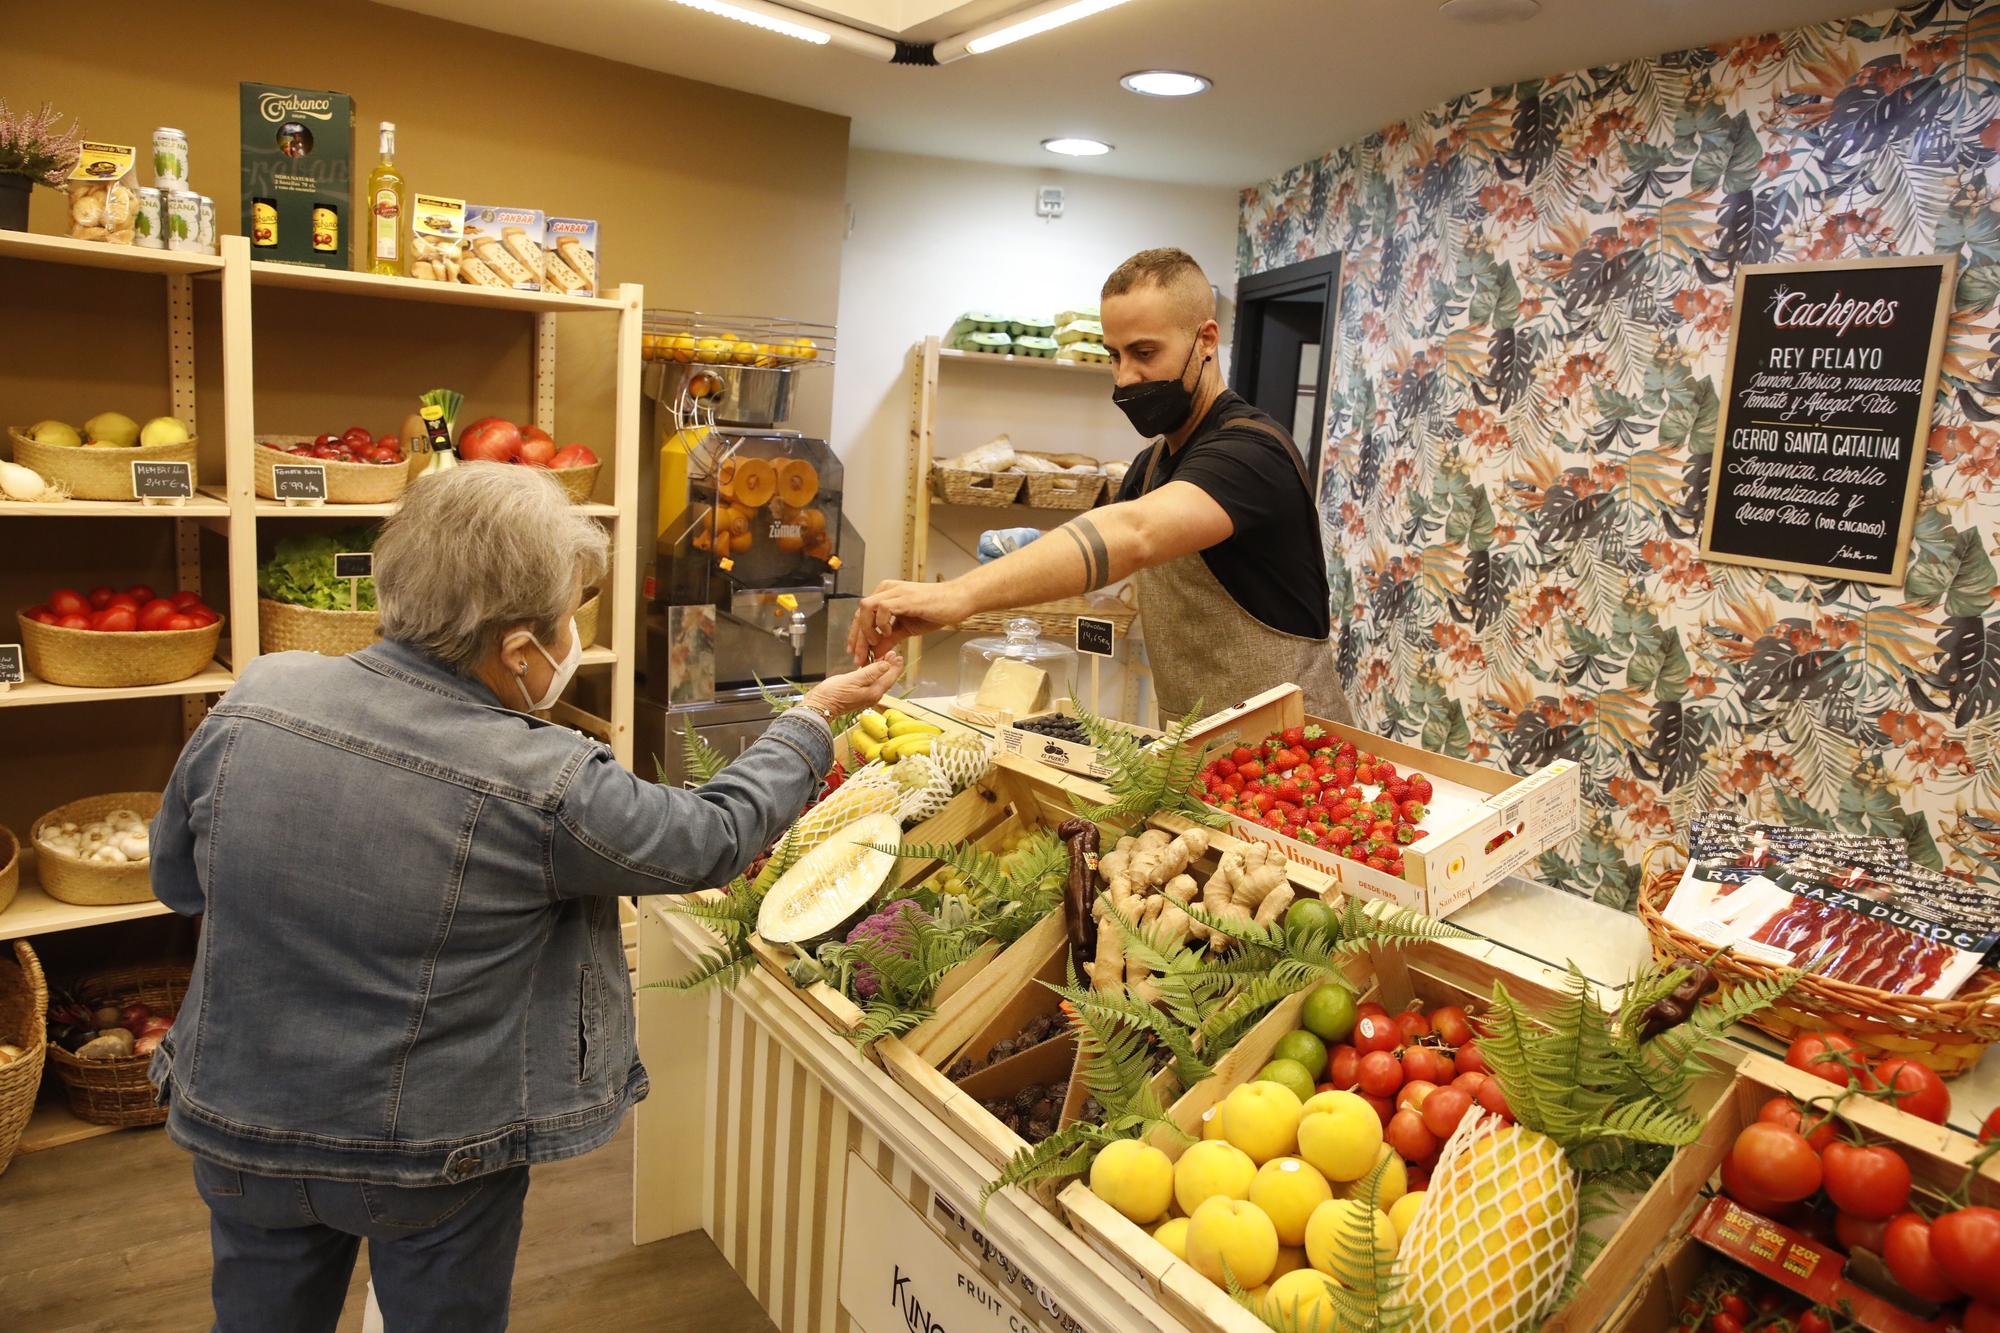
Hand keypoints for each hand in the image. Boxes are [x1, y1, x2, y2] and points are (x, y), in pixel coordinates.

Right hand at [804, 654, 902, 718]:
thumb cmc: (833, 694)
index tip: (899, 656)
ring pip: (879, 681)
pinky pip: (871, 683)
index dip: (895, 666)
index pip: (890, 677)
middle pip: (886, 679)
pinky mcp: (859, 695)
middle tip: (893, 654)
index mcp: (874, 692)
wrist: (820, 706)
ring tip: (884, 658)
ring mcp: (866, 697)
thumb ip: (871, 672)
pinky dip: (873, 674)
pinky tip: (870, 668)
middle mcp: (873, 696)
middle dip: (890, 667)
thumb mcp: (853, 679)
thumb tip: (887, 665)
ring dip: (882, 670)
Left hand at [847, 580, 969, 664]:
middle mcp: (886, 590)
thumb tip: (876, 653)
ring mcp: (895, 592)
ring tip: (876, 642)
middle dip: (857, 638)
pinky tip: (889, 632)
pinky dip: (881, 623)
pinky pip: (882, 608)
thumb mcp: (906, 629)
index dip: (856, 636)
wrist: (957, 601)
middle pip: (859, 613)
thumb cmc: (935, 611)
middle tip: (859, 657)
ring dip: (867, 629)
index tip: (856, 654)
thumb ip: (889, 639)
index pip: (861, 615)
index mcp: (885, 595)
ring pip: (865, 608)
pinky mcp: (905, 597)